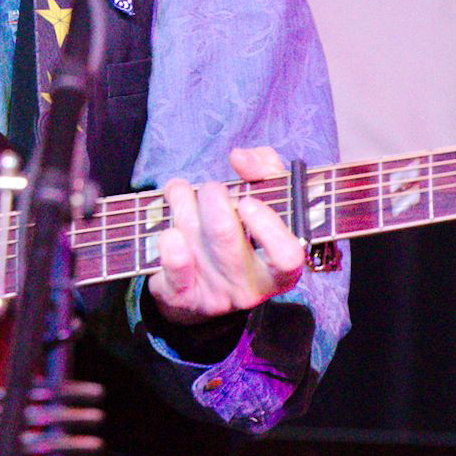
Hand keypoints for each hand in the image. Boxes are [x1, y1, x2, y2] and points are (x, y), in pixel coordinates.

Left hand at [146, 146, 305, 327]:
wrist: (198, 286)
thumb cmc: (240, 232)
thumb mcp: (265, 199)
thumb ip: (265, 168)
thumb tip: (240, 158)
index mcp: (280, 268)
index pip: (286, 257)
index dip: (267, 226)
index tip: (247, 202)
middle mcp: (251, 287)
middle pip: (224, 233)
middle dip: (211, 195)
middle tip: (212, 189)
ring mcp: (215, 294)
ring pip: (191, 233)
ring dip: (182, 201)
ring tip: (183, 196)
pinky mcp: (183, 297)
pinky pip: (172, 263)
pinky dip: (168, 238)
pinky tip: (170, 229)